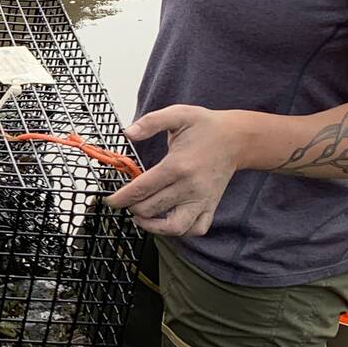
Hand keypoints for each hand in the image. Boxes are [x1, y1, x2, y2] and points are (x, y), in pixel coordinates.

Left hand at [107, 105, 247, 236]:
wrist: (237, 138)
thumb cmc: (206, 126)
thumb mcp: (178, 114)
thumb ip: (151, 122)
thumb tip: (127, 132)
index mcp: (177, 166)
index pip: (141, 189)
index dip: (120, 198)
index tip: (110, 200)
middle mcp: (190, 187)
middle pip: (151, 209)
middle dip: (132, 207)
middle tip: (126, 201)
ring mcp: (202, 200)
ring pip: (174, 227)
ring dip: (153, 226)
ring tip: (141, 217)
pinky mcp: (210, 206)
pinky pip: (196, 229)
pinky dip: (180, 232)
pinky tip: (167, 221)